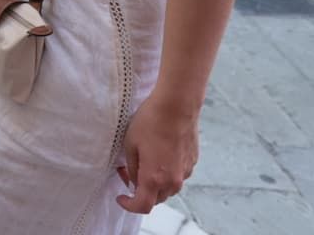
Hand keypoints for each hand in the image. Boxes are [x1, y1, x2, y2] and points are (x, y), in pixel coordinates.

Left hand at [115, 95, 199, 213]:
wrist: (176, 106)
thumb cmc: (151, 122)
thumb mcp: (130, 144)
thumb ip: (131, 168)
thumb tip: (132, 178)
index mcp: (154, 179)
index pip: (142, 206)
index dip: (129, 205)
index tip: (121, 197)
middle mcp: (172, 180)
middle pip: (156, 199)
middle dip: (140, 192)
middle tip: (127, 172)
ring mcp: (185, 172)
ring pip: (168, 188)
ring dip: (155, 183)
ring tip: (144, 162)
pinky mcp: (192, 162)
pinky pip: (177, 175)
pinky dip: (166, 173)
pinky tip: (159, 154)